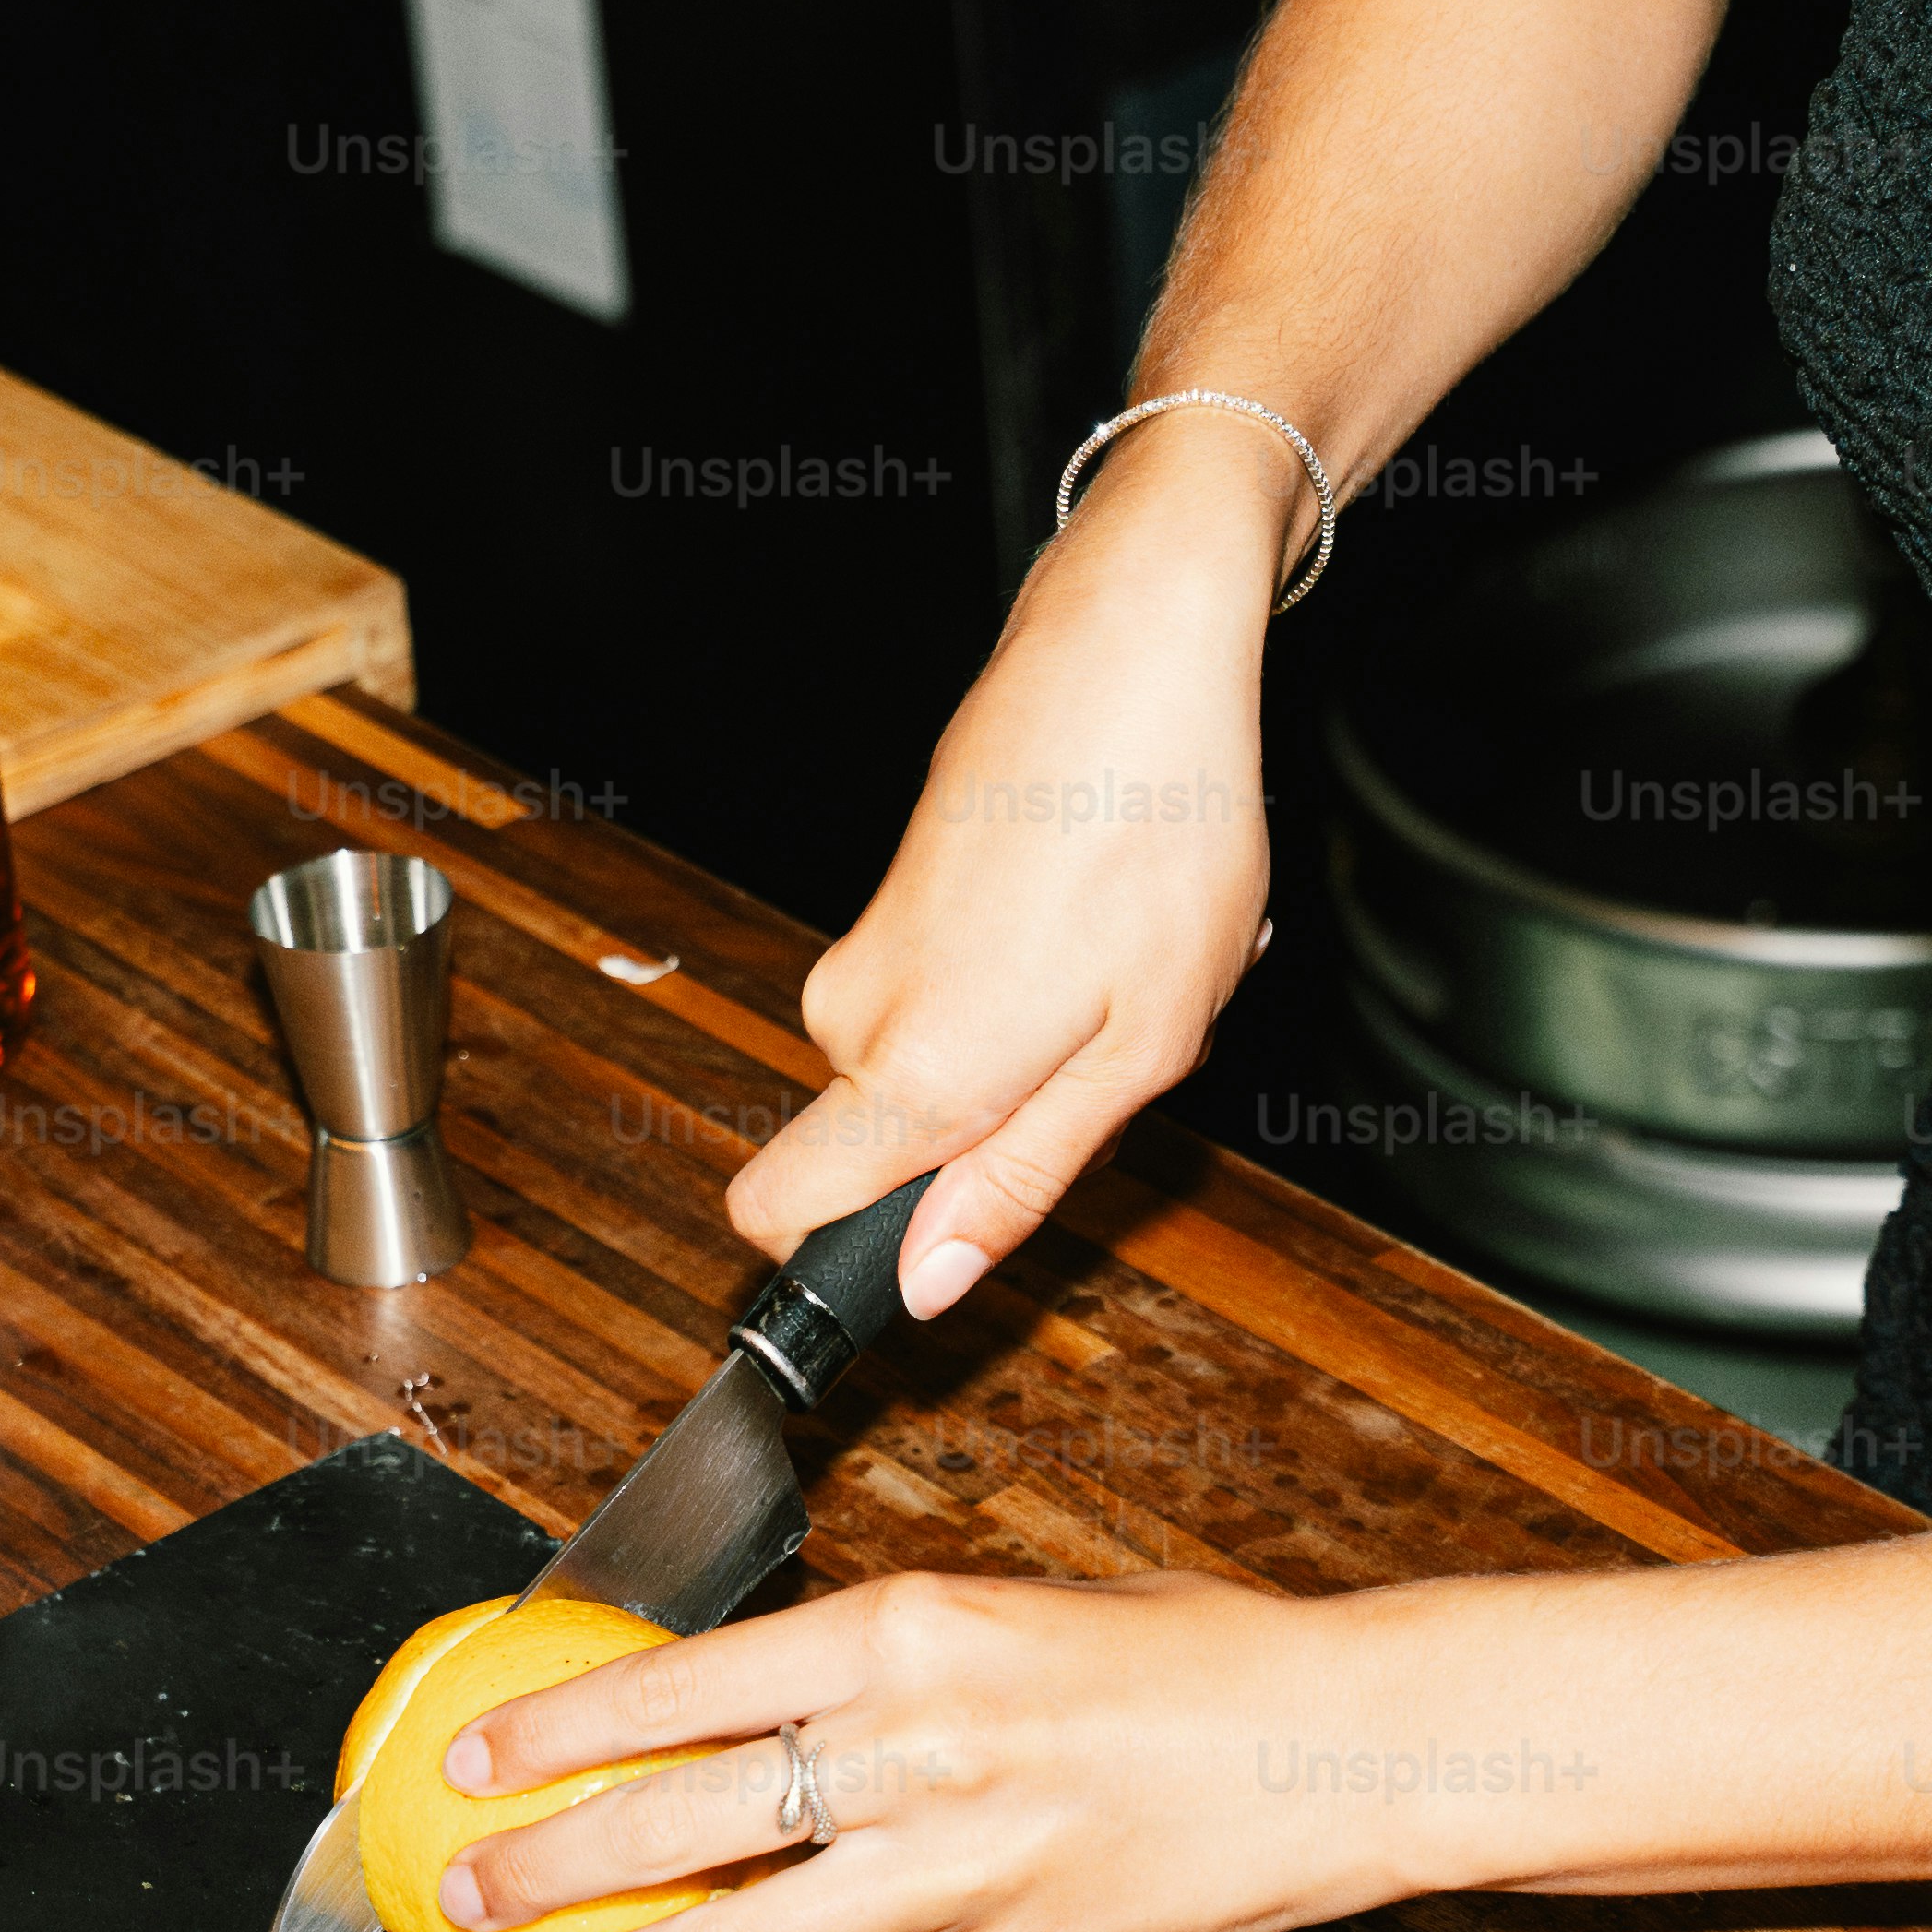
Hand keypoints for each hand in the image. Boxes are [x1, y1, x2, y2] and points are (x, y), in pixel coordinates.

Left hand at [435, 1569, 1448, 1931]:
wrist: (1336, 1747)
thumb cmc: (1185, 1661)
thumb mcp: (1006, 1607)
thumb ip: (868, 1656)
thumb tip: (723, 1695)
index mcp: (909, 1631)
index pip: (682, 1684)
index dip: (560, 1728)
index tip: (475, 1753)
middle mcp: (918, 1749)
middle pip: (681, 1822)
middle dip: (547, 1864)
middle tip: (458, 1884)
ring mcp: (957, 1869)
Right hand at [728, 419, 1294, 1312]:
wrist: (1135, 648)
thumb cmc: (1159, 832)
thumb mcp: (1139, 1050)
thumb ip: (1019, 1180)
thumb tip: (926, 1283)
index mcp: (913, 1071)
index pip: (772, 1211)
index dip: (839, 1254)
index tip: (927, 1241)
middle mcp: (856, 1010)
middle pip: (883, 1143)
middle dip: (995, 1127)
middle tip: (1110, 1046)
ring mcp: (867, 943)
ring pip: (930, 1061)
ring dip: (1032, 1041)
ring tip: (1123, 963)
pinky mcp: (893, 893)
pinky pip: (948, 988)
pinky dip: (1033, 972)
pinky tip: (1108, 906)